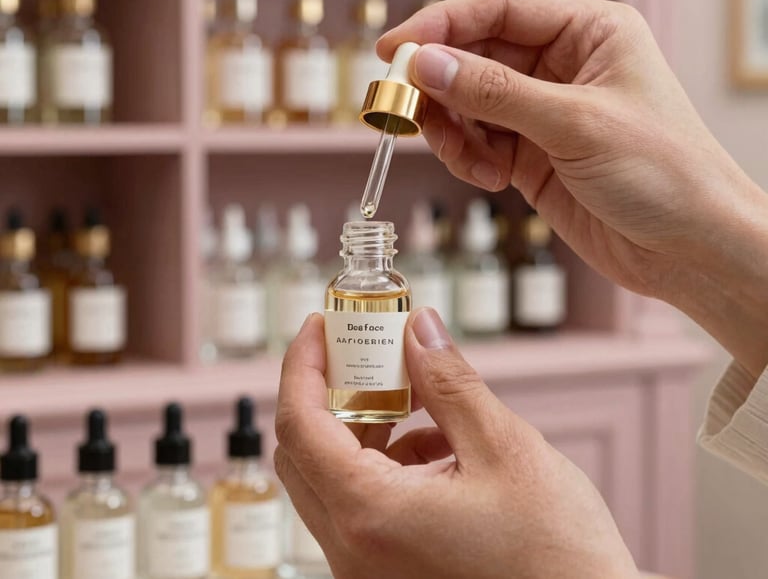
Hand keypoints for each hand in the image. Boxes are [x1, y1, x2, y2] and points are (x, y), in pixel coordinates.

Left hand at [274, 310, 637, 578]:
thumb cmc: (558, 557)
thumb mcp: (505, 449)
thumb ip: (451, 383)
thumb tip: (418, 329)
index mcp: (371, 515)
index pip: (299, 424)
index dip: (303, 364)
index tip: (321, 325)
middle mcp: (354, 550)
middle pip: (306, 450)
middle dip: (333, 391)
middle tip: (369, 352)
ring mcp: (367, 569)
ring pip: (335, 476)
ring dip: (368, 425)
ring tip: (421, 396)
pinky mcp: (389, 573)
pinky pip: (365, 503)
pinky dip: (391, 461)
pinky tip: (441, 444)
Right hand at [379, 0, 767, 376]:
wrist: (689, 250)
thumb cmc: (665, 173)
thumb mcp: (576, 123)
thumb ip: (496, 93)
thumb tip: (427, 65)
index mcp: (588, 33)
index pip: (499, 10)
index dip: (441, 24)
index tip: (395, 49)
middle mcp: (561, 67)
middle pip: (474, 57)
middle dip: (438, 85)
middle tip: (402, 109)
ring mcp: (542, 113)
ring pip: (467, 104)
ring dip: (451, 129)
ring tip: (463, 157)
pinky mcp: (530, 156)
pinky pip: (476, 144)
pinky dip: (468, 159)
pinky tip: (489, 178)